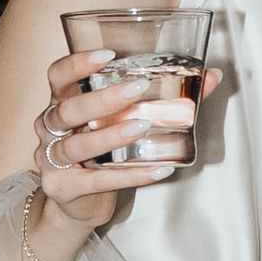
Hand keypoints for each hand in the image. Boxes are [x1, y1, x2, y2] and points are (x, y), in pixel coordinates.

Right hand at [28, 45, 218, 241]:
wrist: (77, 205)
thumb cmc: (100, 154)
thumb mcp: (123, 122)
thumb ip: (164, 98)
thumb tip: (211, 76)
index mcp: (62, 103)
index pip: (58, 75)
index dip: (78, 63)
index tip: (107, 55)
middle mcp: (50, 128)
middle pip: (68, 109)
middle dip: (102, 98)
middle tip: (137, 89)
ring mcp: (52, 160)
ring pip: (78, 144)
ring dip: (112, 135)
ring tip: (142, 127)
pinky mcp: (63, 187)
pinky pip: (97, 181)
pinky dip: (130, 176)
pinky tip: (157, 170)